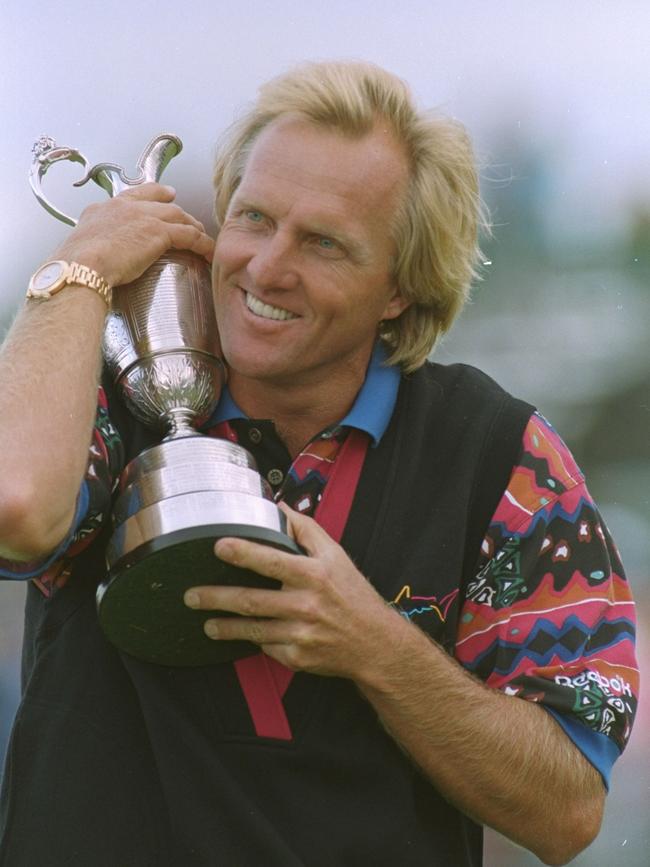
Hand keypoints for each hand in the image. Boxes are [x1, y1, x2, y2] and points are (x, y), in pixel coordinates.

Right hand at [52, 183, 214, 287]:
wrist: (81, 265)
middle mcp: (125, 207)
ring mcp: (143, 217)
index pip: (134, 195)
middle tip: (190, 217)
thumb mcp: (80, 249)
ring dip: (193, 226)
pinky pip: (189, 235)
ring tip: (203, 237)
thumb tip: (93, 260)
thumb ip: (93, 247)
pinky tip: (209, 252)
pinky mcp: (159, 233)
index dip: (153, 193)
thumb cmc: (76, 266)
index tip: (166, 194)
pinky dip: (202, 243)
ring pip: (178, 216)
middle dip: (178, 209)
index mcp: (104, 209)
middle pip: (160, 202)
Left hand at [184, 504, 407, 677]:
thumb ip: (306, 530)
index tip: (219, 546)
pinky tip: (240, 636)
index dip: (244, 553)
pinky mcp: (298, 658)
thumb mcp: (336, 555)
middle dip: (216, 597)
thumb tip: (278, 506)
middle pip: (251, 600)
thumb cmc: (353, 595)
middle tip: (191, 595)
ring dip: (224, 626)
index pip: (272, 561)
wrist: (375, 644)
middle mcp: (306, 605)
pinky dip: (253, 640)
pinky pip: (267, 647)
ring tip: (206, 621)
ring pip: (252, 629)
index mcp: (314, 575)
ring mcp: (301, 634)